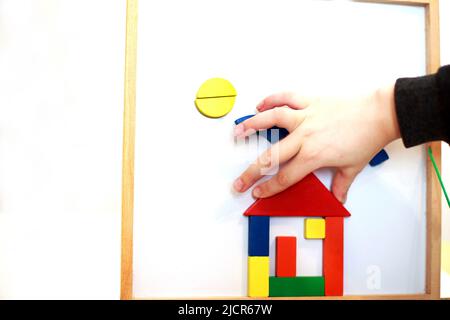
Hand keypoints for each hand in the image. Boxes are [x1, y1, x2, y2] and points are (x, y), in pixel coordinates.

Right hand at [233, 85, 400, 202]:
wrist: (380, 114)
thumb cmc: (366, 139)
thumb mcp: (353, 167)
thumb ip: (341, 184)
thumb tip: (338, 198)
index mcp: (314, 156)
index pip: (285, 177)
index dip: (269, 188)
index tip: (257, 193)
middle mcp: (305, 137)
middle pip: (271, 157)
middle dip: (251, 172)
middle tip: (238, 181)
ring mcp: (305, 117)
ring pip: (272, 120)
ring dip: (252, 126)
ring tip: (237, 132)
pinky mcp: (310, 102)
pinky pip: (286, 98)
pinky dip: (272, 99)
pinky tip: (260, 105)